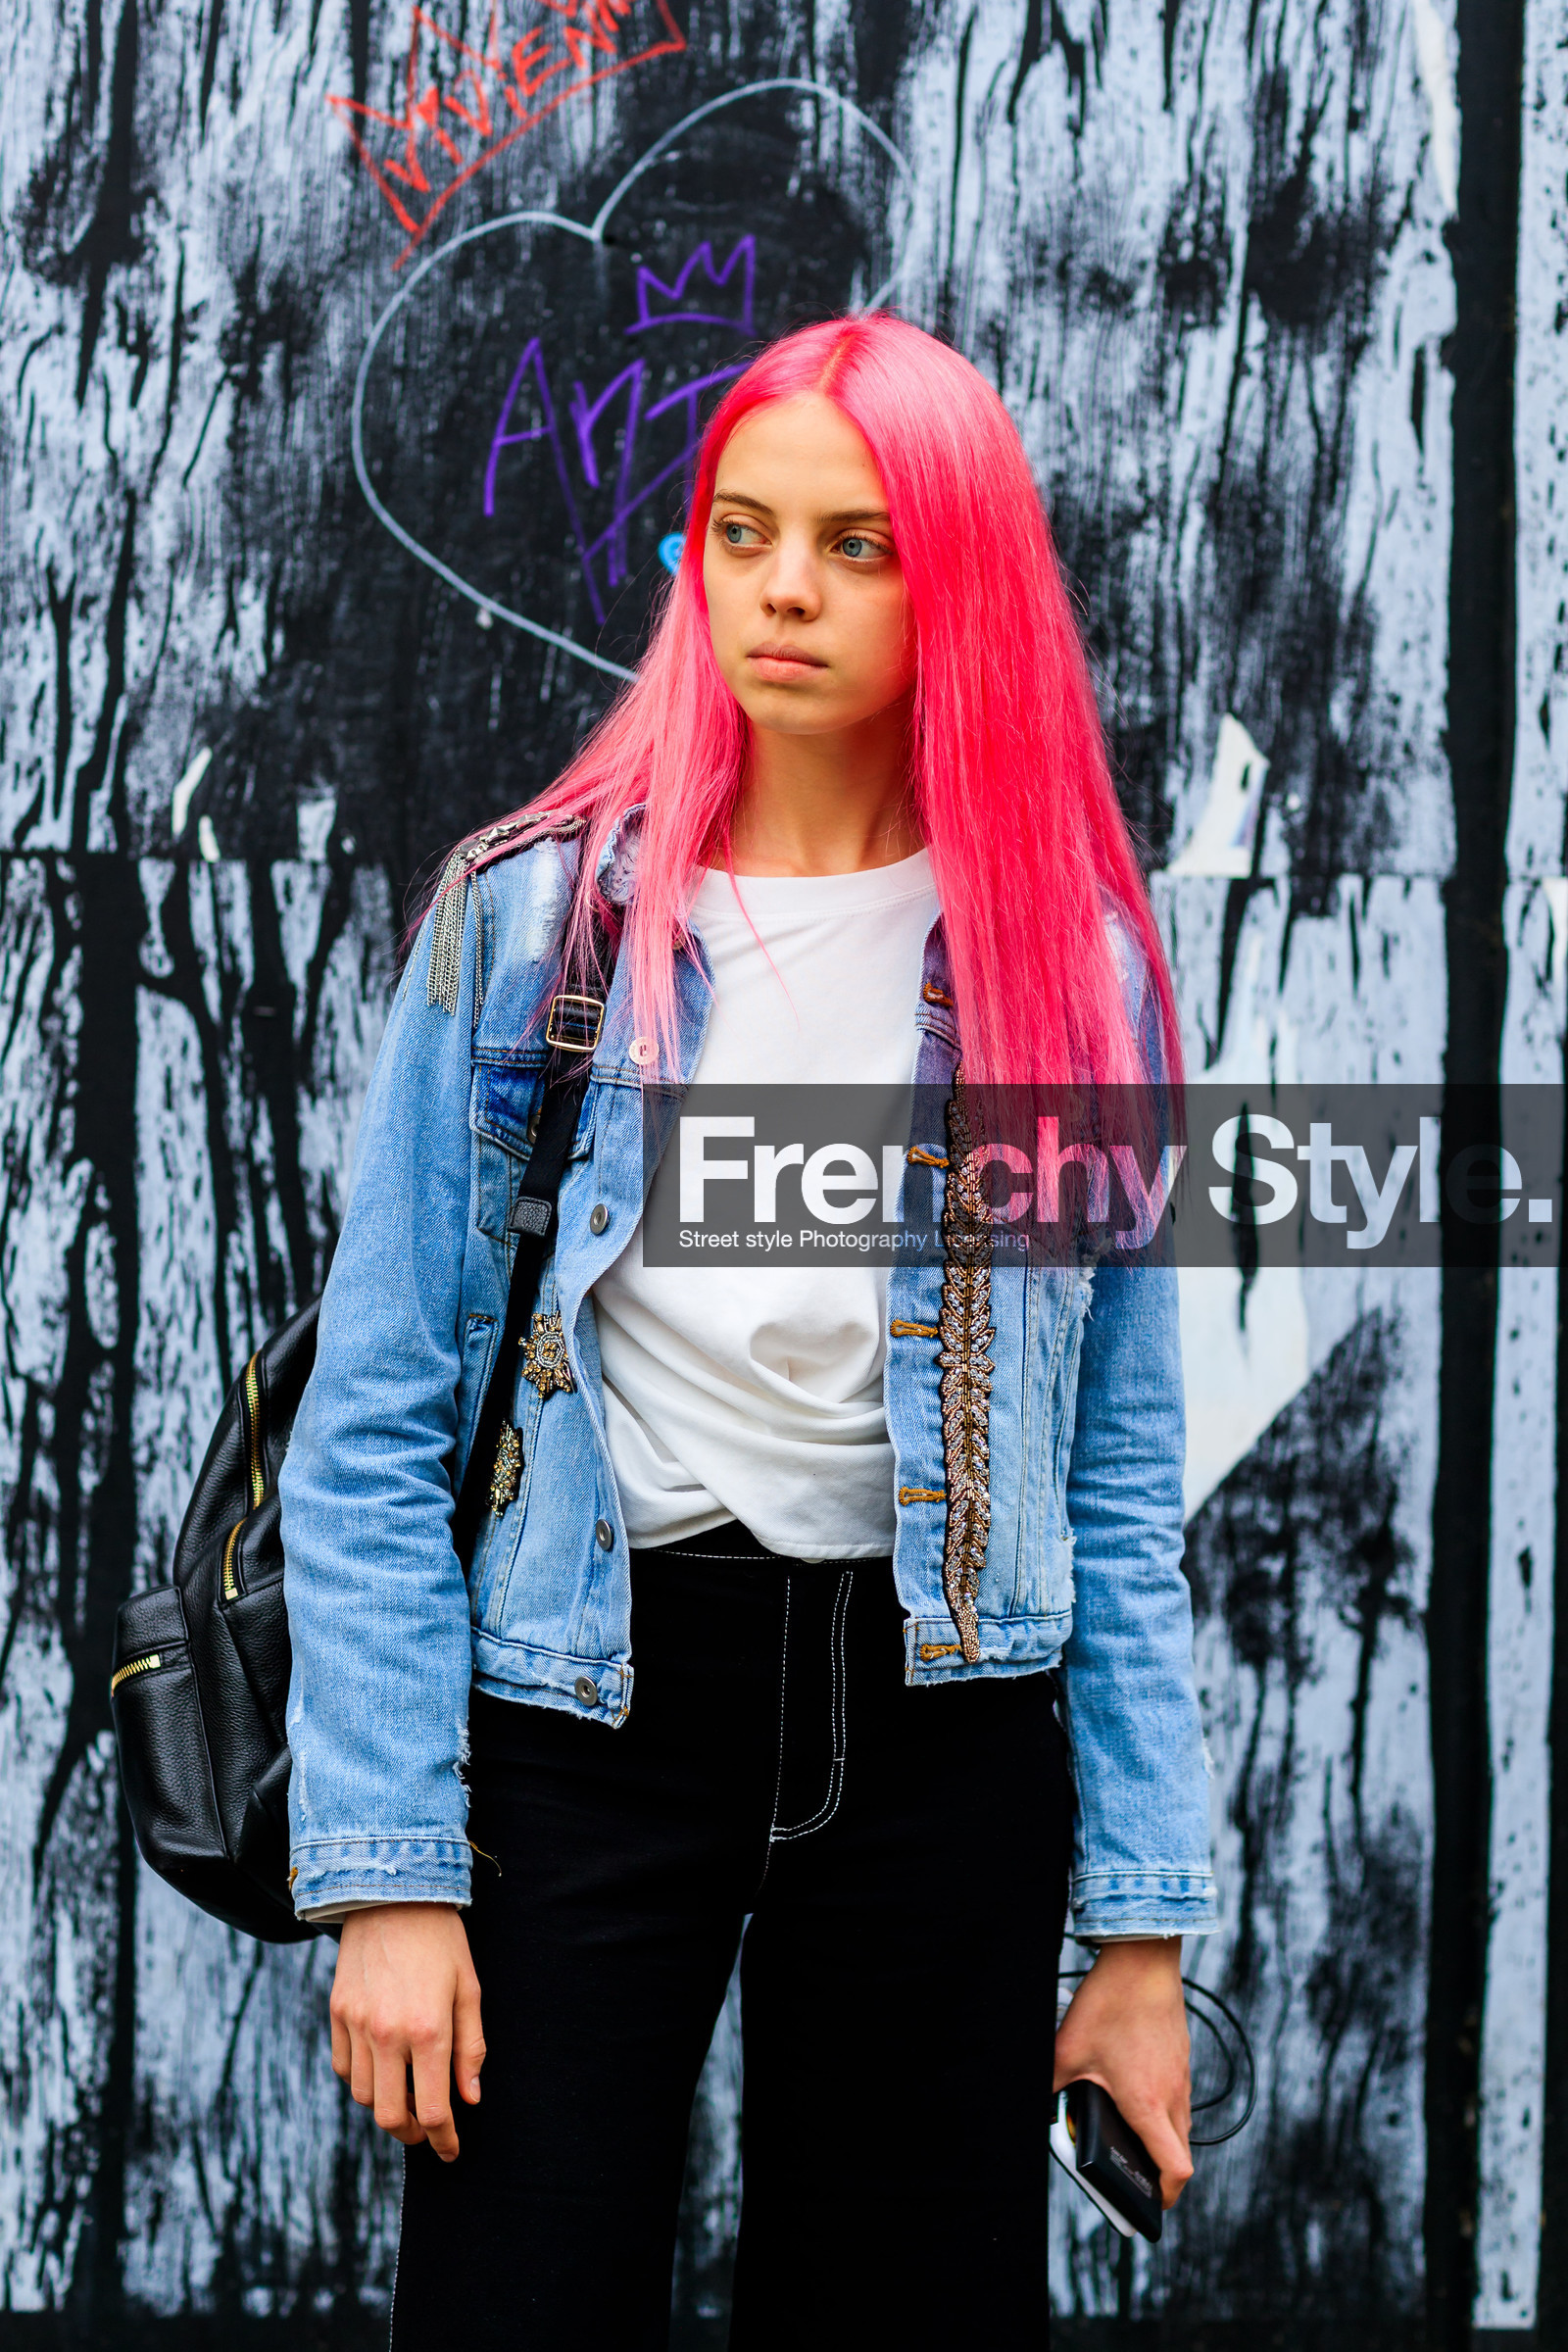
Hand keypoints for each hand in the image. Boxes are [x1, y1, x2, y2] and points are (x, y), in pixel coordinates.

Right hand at [329, 1904, 484, 2161]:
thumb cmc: (441, 1940)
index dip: (444, 2139)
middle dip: (413, 2134)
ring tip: (408, 2096)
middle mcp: (388, 2033)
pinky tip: (382, 2070)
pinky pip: (344, 2068)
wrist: (391, 1892)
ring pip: (365, 2097)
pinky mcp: (337, 2013)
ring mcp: (357, 2024)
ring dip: (387, 2107)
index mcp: (428, 2029)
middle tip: (428, 2130)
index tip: (451, 2150)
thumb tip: (470, 2099)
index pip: (435, 2108)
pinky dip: (363, 2081)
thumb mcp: (469, 1989)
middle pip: (391, 2116)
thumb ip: (471, 2048)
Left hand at [1053, 1939, 1192, 2208]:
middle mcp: (1172, 2095)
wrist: (1143, 1960)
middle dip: (1161, 2174)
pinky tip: (1134, 2094)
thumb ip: (1051, 2086)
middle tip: (1134, 2178)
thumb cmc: (1110, 2005)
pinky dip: (1163, 2110)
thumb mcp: (1067, 2050)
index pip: (1176, 2169)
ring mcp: (1181, 2075)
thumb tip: (1037, 2108)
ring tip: (1129, 2136)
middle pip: (1180, 2154)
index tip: (1149, 2204)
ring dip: (1161, 2140)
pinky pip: (1178, 2098)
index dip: (1165, 2195)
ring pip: (1181, 2126)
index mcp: (1147, 2104)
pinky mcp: (1181, 2058)